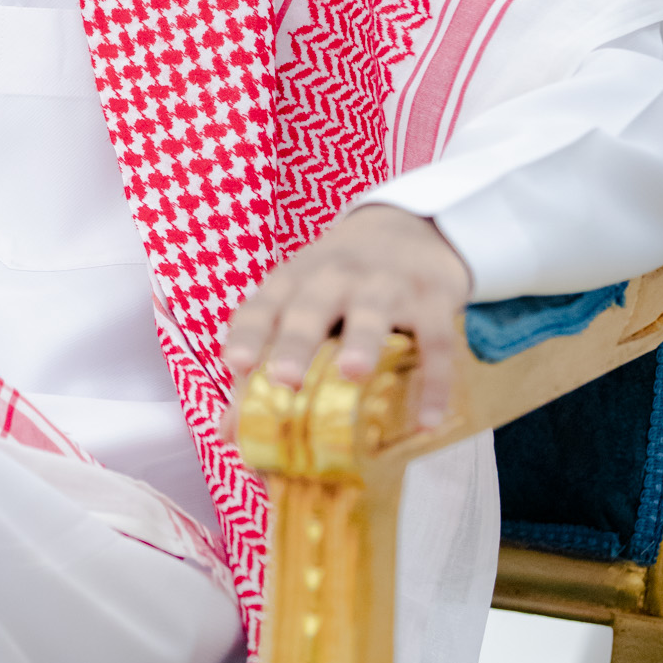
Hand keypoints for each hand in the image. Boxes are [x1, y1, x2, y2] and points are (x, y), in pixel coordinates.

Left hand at [220, 204, 471, 436]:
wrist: (409, 228)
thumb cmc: (339, 282)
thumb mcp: (299, 304)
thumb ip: (264, 365)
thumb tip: (228, 434)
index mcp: (293, 282)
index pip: (262, 306)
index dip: (247, 334)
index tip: (235, 363)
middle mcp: (334, 278)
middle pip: (310, 308)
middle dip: (296, 342)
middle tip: (284, 377)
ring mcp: (384, 284)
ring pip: (371, 311)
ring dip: (361, 341)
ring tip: (352, 373)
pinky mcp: (431, 299)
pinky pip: (434, 341)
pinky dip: (433, 381)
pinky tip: (427, 421)